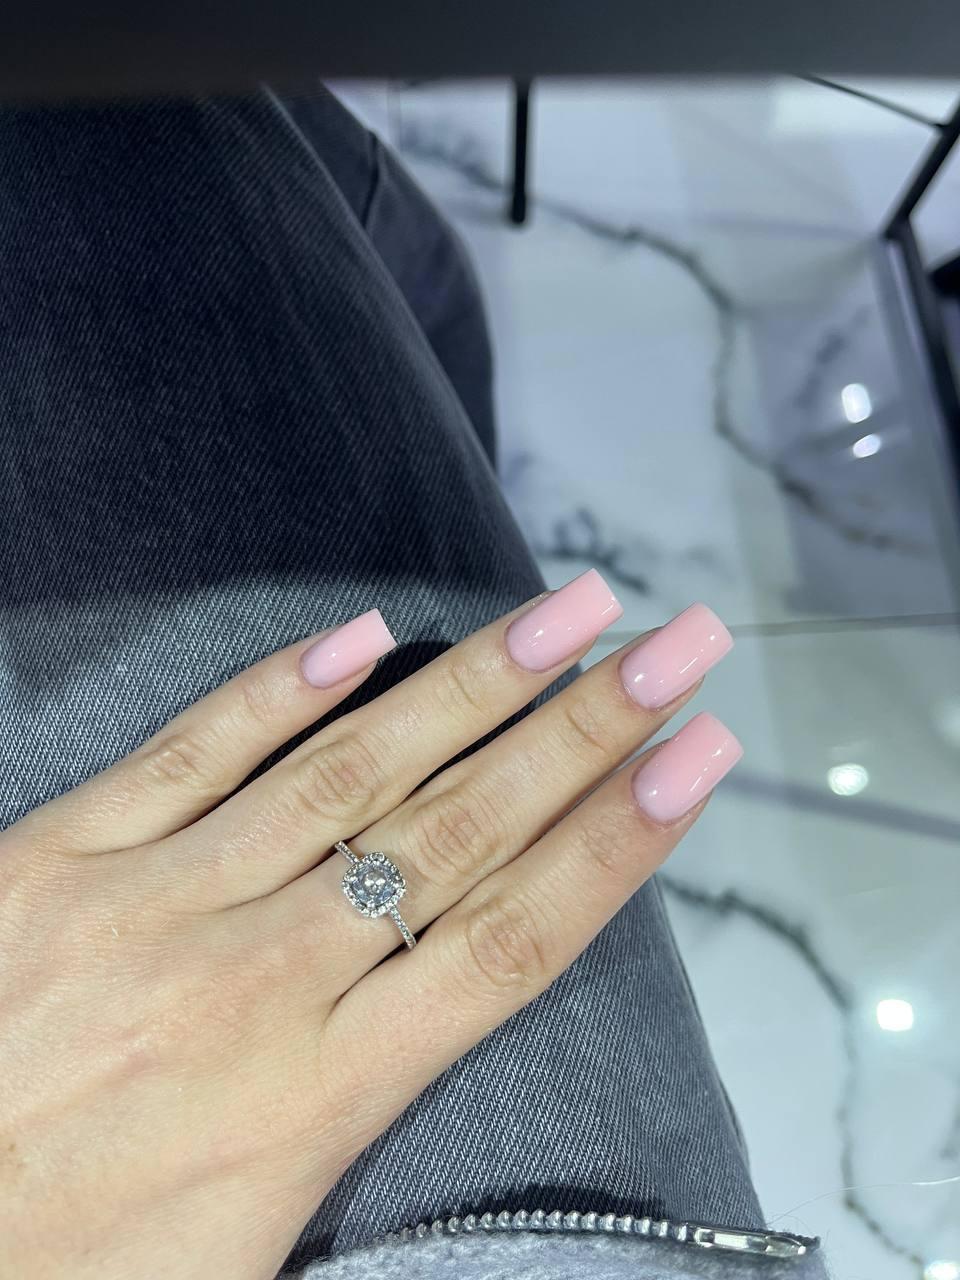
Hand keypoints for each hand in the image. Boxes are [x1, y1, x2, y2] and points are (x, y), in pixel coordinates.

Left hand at [0, 572, 737, 1277]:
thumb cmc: (76, 1270)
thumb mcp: (252, 1251)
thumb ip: (354, 1135)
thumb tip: (445, 1021)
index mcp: (313, 1100)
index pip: (511, 942)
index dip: (617, 843)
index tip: (697, 758)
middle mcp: (253, 987)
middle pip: (457, 834)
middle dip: (582, 733)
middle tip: (671, 646)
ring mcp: (150, 911)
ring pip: (346, 775)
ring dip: (468, 688)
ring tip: (561, 615)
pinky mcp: (50, 867)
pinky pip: (184, 758)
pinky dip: (273, 691)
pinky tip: (360, 634)